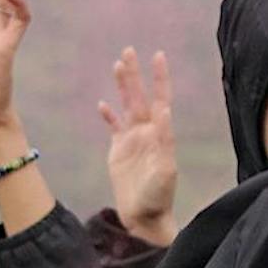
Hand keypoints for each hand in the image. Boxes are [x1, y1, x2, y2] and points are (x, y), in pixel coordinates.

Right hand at [100, 48, 177, 243]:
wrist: (144, 217)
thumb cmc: (158, 196)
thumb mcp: (165, 169)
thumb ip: (164, 140)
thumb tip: (164, 110)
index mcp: (160, 134)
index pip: (160, 99)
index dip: (159, 78)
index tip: (157, 56)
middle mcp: (147, 132)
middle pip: (140, 96)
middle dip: (136, 74)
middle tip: (129, 50)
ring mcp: (132, 140)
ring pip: (127, 106)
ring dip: (123, 86)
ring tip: (118, 65)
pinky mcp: (119, 151)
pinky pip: (113, 127)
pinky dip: (108, 115)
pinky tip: (102, 104)